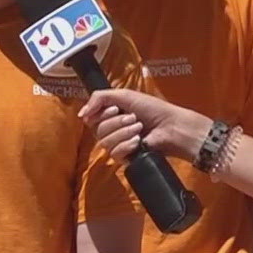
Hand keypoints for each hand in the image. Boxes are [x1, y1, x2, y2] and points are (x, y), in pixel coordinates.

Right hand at [78, 89, 210, 161]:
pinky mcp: (125, 158)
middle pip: (96, 130)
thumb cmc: (152, 109)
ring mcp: (118, 144)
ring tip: (139, 128)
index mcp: (110, 115)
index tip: (115, 109)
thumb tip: (81, 115)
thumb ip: (99, 98)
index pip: (91, 118)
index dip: (100, 114)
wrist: (171, 126)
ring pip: (104, 142)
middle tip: (133, 118)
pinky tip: (139, 142)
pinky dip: (126, 145)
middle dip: (115, 123)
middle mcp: (112, 129)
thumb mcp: (124, 95)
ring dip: (123, 133)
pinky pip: (114, 153)